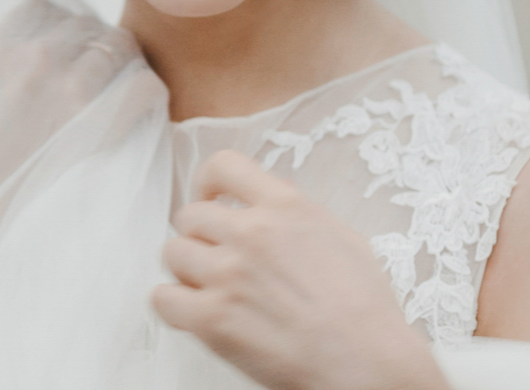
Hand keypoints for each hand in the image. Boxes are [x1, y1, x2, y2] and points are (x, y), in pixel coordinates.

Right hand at [0, 0, 126, 214]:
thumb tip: (3, 51)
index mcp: (1, 47)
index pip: (45, 7)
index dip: (57, 27)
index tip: (61, 47)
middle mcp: (37, 56)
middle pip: (87, 24)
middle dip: (93, 43)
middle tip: (98, 69)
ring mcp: (69, 87)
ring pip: (121, 46)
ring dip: (123, 64)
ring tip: (121, 85)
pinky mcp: (96, 124)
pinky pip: (143, 87)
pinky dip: (146, 94)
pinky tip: (138, 108)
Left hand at [151, 150, 449, 389]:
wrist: (367, 364)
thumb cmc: (364, 311)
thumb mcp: (343, 239)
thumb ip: (298, 214)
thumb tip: (272, 200)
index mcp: (285, 208)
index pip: (225, 166)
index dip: (208, 182)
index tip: (209, 197)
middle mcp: (251, 233)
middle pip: (190, 215)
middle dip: (200, 237)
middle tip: (216, 259)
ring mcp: (228, 274)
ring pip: (172, 253)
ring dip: (187, 270)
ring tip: (211, 290)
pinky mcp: (212, 318)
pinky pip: (162, 297)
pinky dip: (173, 305)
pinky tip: (195, 313)